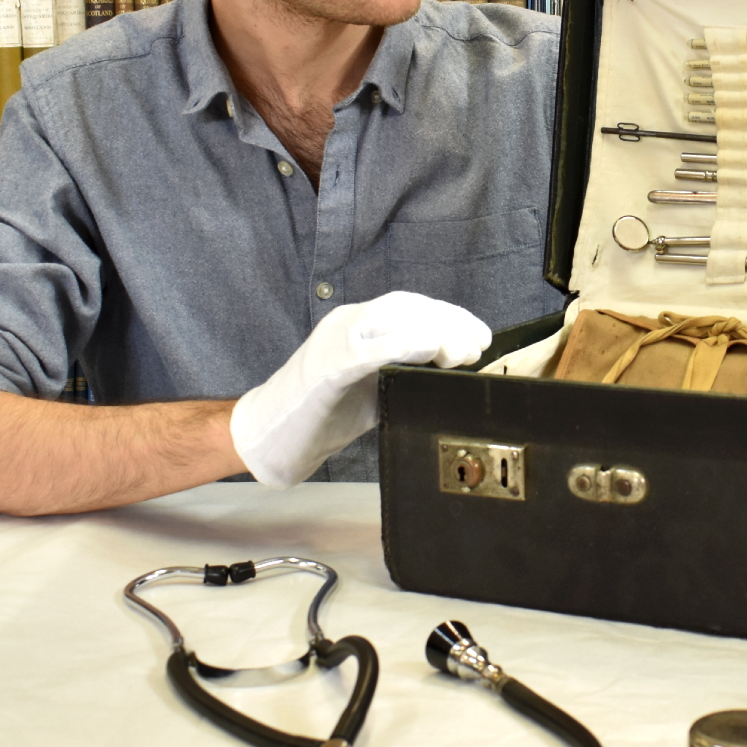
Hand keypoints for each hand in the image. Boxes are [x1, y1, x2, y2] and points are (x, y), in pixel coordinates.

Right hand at [231, 291, 491, 488]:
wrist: (268, 439)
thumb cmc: (323, 414)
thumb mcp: (375, 386)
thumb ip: (407, 372)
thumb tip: (454, 373)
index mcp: (357, 326)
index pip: (410, 307)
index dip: (450, 316)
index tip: (479, 336)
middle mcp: (345, 325)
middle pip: (404, 307)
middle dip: (447, 323)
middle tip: (474, 348)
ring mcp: (331, 344)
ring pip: (387, 320)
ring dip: (432, 332)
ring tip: (459, 353)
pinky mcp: (323, 372)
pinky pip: (363, 351)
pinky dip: (399, 346)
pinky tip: (427, 350)